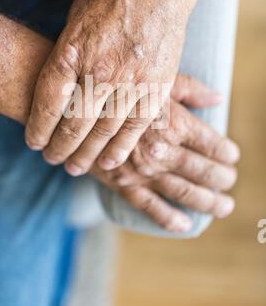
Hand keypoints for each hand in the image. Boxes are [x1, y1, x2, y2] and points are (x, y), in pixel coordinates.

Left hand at [25, 0, 202, 172]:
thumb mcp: (77, 13)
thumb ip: (70, 51)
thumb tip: (66, 81)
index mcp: (73, 50)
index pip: (49, 103)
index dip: (39, 128)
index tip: (35, 143)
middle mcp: (101, 70)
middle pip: (75, 123)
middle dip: (61, 147)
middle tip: (54, 160)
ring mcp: (132, 80)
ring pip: (105, 131)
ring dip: (88, 154)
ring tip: (76, 167)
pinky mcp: (158, 84)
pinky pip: (138, 125)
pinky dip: (123, 146)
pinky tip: (111, 160)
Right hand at [91, 75, 239, 231]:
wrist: (72, 103)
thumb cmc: (116, 87)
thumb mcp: (154, 81)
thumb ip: (189, 89)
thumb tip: (217, 98)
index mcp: (174, 123)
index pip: (213, 144)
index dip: (227, 153)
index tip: (232, 156)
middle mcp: (162, 149)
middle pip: (204, 171)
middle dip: (223, 178)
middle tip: (230, 180)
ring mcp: (143, 170)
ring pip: (184, 191)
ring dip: (209, 201)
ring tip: (224, 206)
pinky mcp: (122, 183)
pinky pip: (150, 206)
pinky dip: (169, 218)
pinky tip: (185, 224)